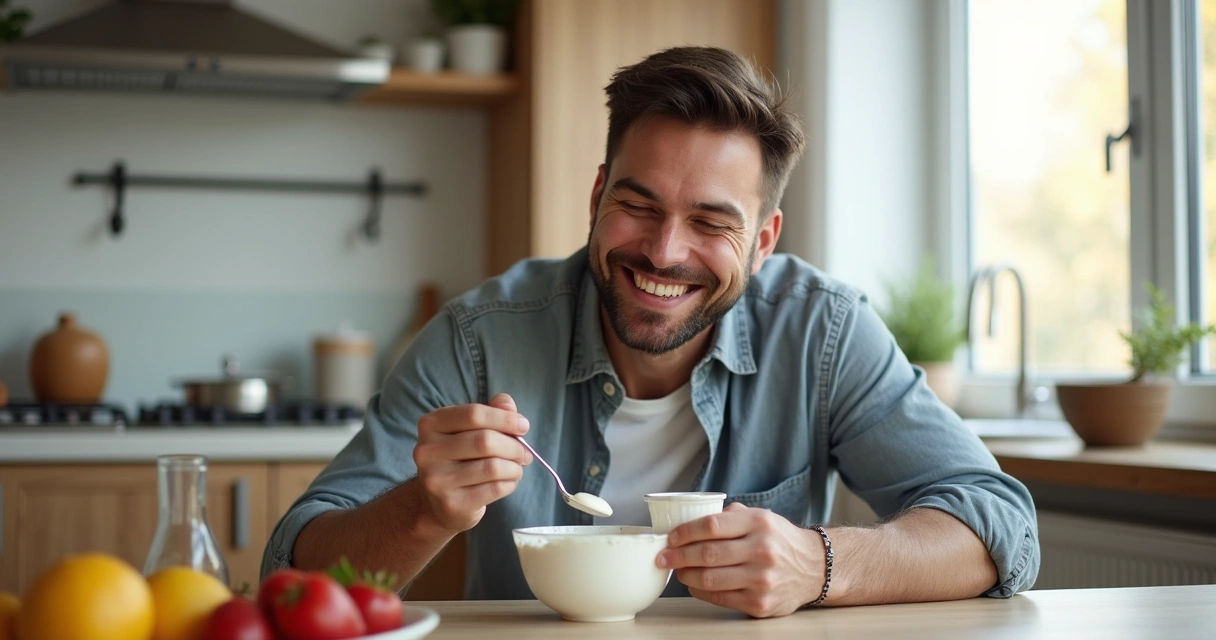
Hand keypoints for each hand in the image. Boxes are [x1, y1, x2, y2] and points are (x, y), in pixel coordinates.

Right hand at [412, 392, 532, 532]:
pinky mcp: (451, 503)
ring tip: (517, 468)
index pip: (474, 414)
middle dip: (514, 446)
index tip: (524, 426)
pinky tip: (508, 482)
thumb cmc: (461, 458)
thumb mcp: (471, 430)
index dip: (504, 418)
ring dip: (514, 467)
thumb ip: (491, 411)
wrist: (440, 504)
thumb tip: (507, 403)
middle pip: (485, 441)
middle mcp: (427, 451)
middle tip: (525, 453)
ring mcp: (436, 479)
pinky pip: (494, 488)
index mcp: (431, 424)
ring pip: (492, 467)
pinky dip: (510, 483)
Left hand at [657, 503, 823, 617]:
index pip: (711, 525)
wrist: (814, 568)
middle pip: (707, 553)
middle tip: (663, 557)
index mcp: (759, 523)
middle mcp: (762, 550)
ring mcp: (762, 579)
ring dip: (686, 575)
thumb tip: (692, 519)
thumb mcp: (761, 517)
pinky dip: (700, 591)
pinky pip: (720, 598)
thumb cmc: (780, 540)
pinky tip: (694, 584)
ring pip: (710, 579)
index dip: (684, 532)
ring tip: (677, 571)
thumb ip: (730, 515)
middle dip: (677, 556)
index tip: (670, 538)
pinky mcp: (760, 603)